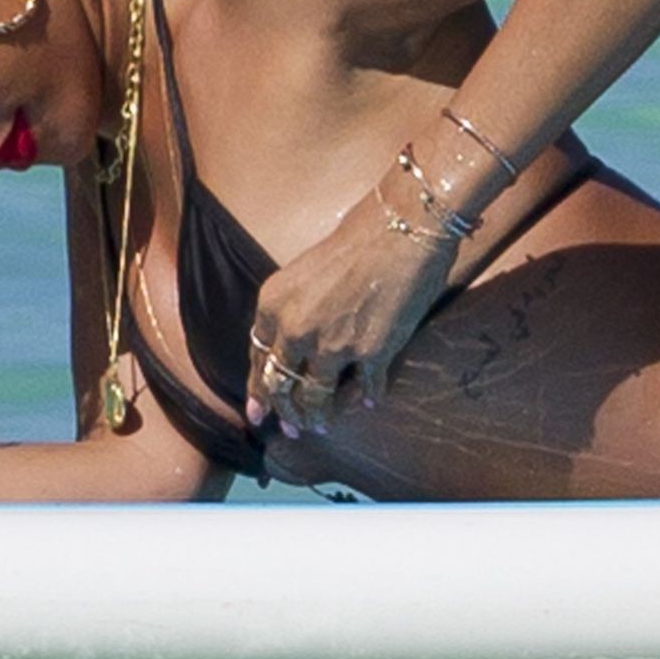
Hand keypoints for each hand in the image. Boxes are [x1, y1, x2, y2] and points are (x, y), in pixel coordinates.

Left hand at [244, 188, 457, 436]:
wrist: (401, 230)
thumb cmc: (356, 240)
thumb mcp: (304, 274)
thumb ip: (294, 310)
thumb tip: (294, 345)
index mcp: (272, 305)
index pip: (258, 358)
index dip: (258, 388)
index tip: (258, 412)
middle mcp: (294, 329)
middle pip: (281, 385)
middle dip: (284, 412)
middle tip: (291, 428)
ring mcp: (331, 346)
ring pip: (314, 397)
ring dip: (318, 416)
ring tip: (323, 425)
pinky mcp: (369, 355)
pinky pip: (362, 390)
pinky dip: (365, 399)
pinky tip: (368, 403)